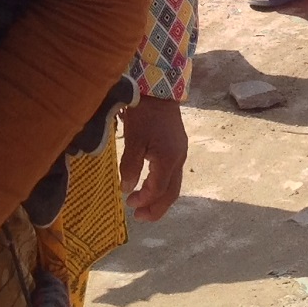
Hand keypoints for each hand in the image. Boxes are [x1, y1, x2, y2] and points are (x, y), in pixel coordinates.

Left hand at [119, 93, 187, 221]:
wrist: (159, 89)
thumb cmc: (144, 113)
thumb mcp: (134, 139)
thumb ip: (131, 166)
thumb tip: (127, 188)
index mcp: (168, 159)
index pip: (158, 189)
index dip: (144, 200)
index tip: (128, 204)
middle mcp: (179, 159)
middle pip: (171, 193)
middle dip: (156, 208)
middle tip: (138, 217)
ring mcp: (180, 153)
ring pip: (173, 185)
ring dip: (159, 199)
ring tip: (143, 206)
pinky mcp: (177, 147)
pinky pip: (172, 174)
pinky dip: (162, 186)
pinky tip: (150, 186)